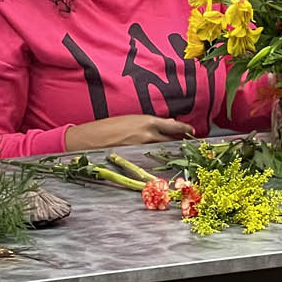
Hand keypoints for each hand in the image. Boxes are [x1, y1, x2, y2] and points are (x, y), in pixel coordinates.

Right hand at [65, 114, 196, 150]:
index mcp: (147, 121)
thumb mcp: (131, 120)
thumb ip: (149, 123)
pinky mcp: (136, 159)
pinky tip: (156, 162)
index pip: (173, 125)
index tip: (192, 131)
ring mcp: (142, 148)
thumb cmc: (108, 127)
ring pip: (162, 150)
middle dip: (179, 142)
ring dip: (168, 151)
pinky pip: (150, 159)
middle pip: (171, 139)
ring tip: (173, 154)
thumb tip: (166, 123)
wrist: (89, 139)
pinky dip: (155, 159)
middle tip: (187, 145)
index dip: (184, 129)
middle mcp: (148, 135)